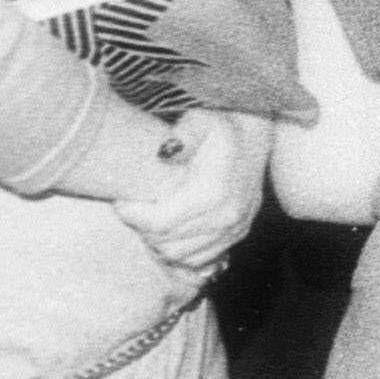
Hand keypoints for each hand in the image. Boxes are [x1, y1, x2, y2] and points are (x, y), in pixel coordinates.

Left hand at [111, 111, 263, 277]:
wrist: (258, 132)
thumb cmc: (223, 125)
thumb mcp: (201, 120)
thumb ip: (183, 135)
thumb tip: (164, 154)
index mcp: (212, 194)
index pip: (158, 224)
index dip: (132, 216)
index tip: (122, 200)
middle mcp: (225, 217)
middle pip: (166, 243)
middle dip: (142, 229)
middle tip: (133, 208)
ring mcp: (234, 228)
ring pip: (180, 256)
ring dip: (159, 242)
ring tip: (149, 219)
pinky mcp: (238, 232)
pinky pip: (200, 259)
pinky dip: (180, 251)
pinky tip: (171, 230)